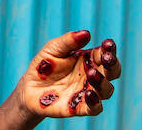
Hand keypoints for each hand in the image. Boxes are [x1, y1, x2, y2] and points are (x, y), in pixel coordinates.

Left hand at [0, 30, 120, 128]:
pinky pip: (94, 108)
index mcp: (89, 59)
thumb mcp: (54, 48)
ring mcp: (87, 92)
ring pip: (106, 90)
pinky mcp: (79, 108)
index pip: (105, 54)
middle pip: (112, 72)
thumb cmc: (44, 65)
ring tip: (92, 74)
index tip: (108, 44)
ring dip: (103, 82)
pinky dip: (95, 103)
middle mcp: (92, 76)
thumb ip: (69, 41)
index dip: (109, 49)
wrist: (29, 87)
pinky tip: (89, 94)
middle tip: (107, 58)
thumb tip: (86, 33)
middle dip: (112, 65)